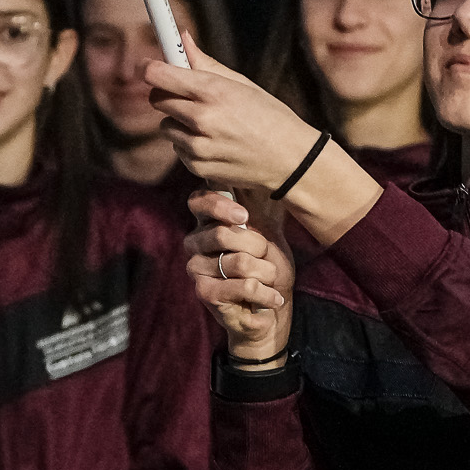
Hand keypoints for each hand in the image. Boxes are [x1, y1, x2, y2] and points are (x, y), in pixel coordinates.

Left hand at [147, 43, 316, 195]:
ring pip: (165, 126)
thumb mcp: (243, 84)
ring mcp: (198, 146)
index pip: (159, 75)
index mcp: (214, 91)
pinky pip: (177, 149)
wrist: (290, 160)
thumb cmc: (270, 116)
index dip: (150, 68)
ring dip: (178, 122)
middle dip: (167, 94)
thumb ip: (206, 63)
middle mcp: (202, 118)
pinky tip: (213, 142)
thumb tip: (182, 38)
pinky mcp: (198, 167)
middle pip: (157, 99)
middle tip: (186, 95)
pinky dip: (188, 145)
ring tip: (208, 123)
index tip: (148, 66)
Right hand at [186, 188, 294, 361]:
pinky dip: (266, 294)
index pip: (199, 200)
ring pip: (238, 262)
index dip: (220, 205)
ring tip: (270, 278)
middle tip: (266, 255)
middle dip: (258, 246)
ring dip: (266, 272)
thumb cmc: (269, 262)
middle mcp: (195, 242)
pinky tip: (274, 298)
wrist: (271, 306)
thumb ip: (259, 199)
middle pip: (222, 233)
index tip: (244, 217)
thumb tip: (266, 162)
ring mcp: (196, 268)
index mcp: (207, 221)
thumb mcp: (268, 225)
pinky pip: (242, 287)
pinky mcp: (204, 293)